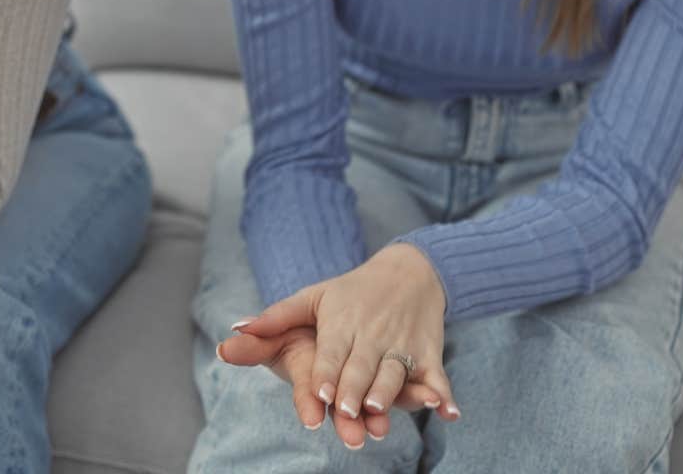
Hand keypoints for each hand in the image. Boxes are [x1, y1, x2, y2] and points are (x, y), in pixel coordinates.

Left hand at [227, 245, 458, 446]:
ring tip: (379, 408)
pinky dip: (444, 394)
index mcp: (341, 322)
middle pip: (362, 367)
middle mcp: (372, 335)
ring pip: (395, 372)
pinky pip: (437, 376)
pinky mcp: (428, 353)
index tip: (322, 392)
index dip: (327, 372)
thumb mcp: (313, 297)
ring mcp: (402, 345)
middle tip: (347, 412)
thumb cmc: (353, 290)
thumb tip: (234, 330)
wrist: (410, 269)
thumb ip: (275, 318)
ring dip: (390, 391)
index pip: (332, 352)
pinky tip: (448, 412)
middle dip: (354, 390)